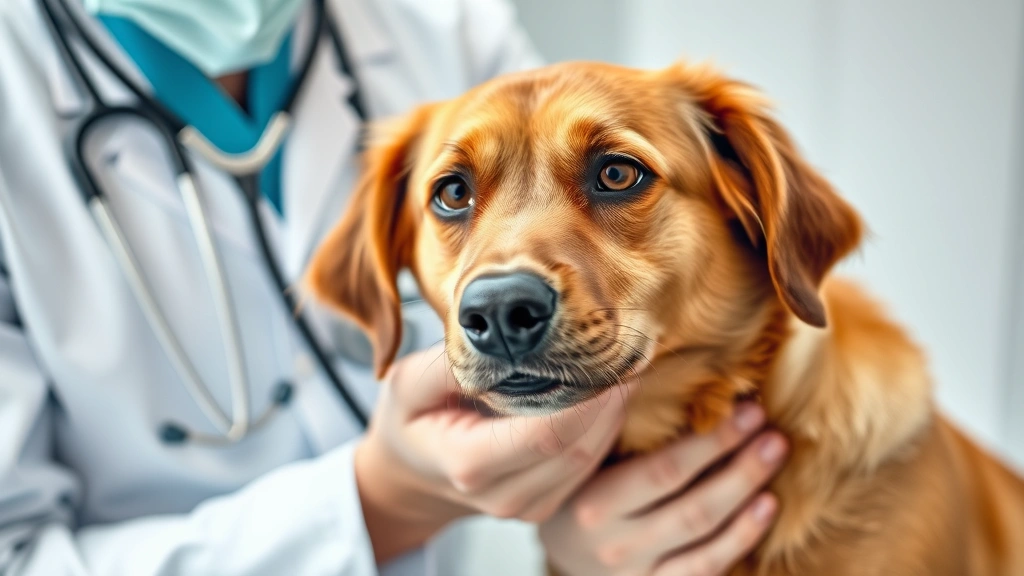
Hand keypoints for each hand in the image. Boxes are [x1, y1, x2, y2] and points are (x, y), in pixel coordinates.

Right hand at [355, 345, 633, 562]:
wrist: (409, 475)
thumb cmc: (410, 422)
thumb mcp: (407, 385)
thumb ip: (449, 365)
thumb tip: (494, 338)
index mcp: (469, 464)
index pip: (546, 435)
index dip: (587, 397)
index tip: (610, 353)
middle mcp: (503, 495)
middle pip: (577, 448)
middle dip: (609, 399)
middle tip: (631, 348)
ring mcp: (527, 506)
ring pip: (589, 459)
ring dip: (613, 412)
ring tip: (627, 363)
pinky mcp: (546, 503)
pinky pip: (587, 466)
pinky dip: (604, 428)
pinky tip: (611, 391)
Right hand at [539, 403, 786, 575]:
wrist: (561, 549)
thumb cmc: (577, 487)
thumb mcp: (581, 459)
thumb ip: (613, 427)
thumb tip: (659, 367)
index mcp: (594, 502)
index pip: (663, 472)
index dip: (711, 442)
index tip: (746, 409)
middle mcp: (616, 543)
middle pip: (692, 506)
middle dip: (739, 464)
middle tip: (771, 429)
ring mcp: (638, 572)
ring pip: (703, 537)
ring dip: (746, 493)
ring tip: (775, 454)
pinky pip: (706, 568)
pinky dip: (741, 538)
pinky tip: (767, 505)